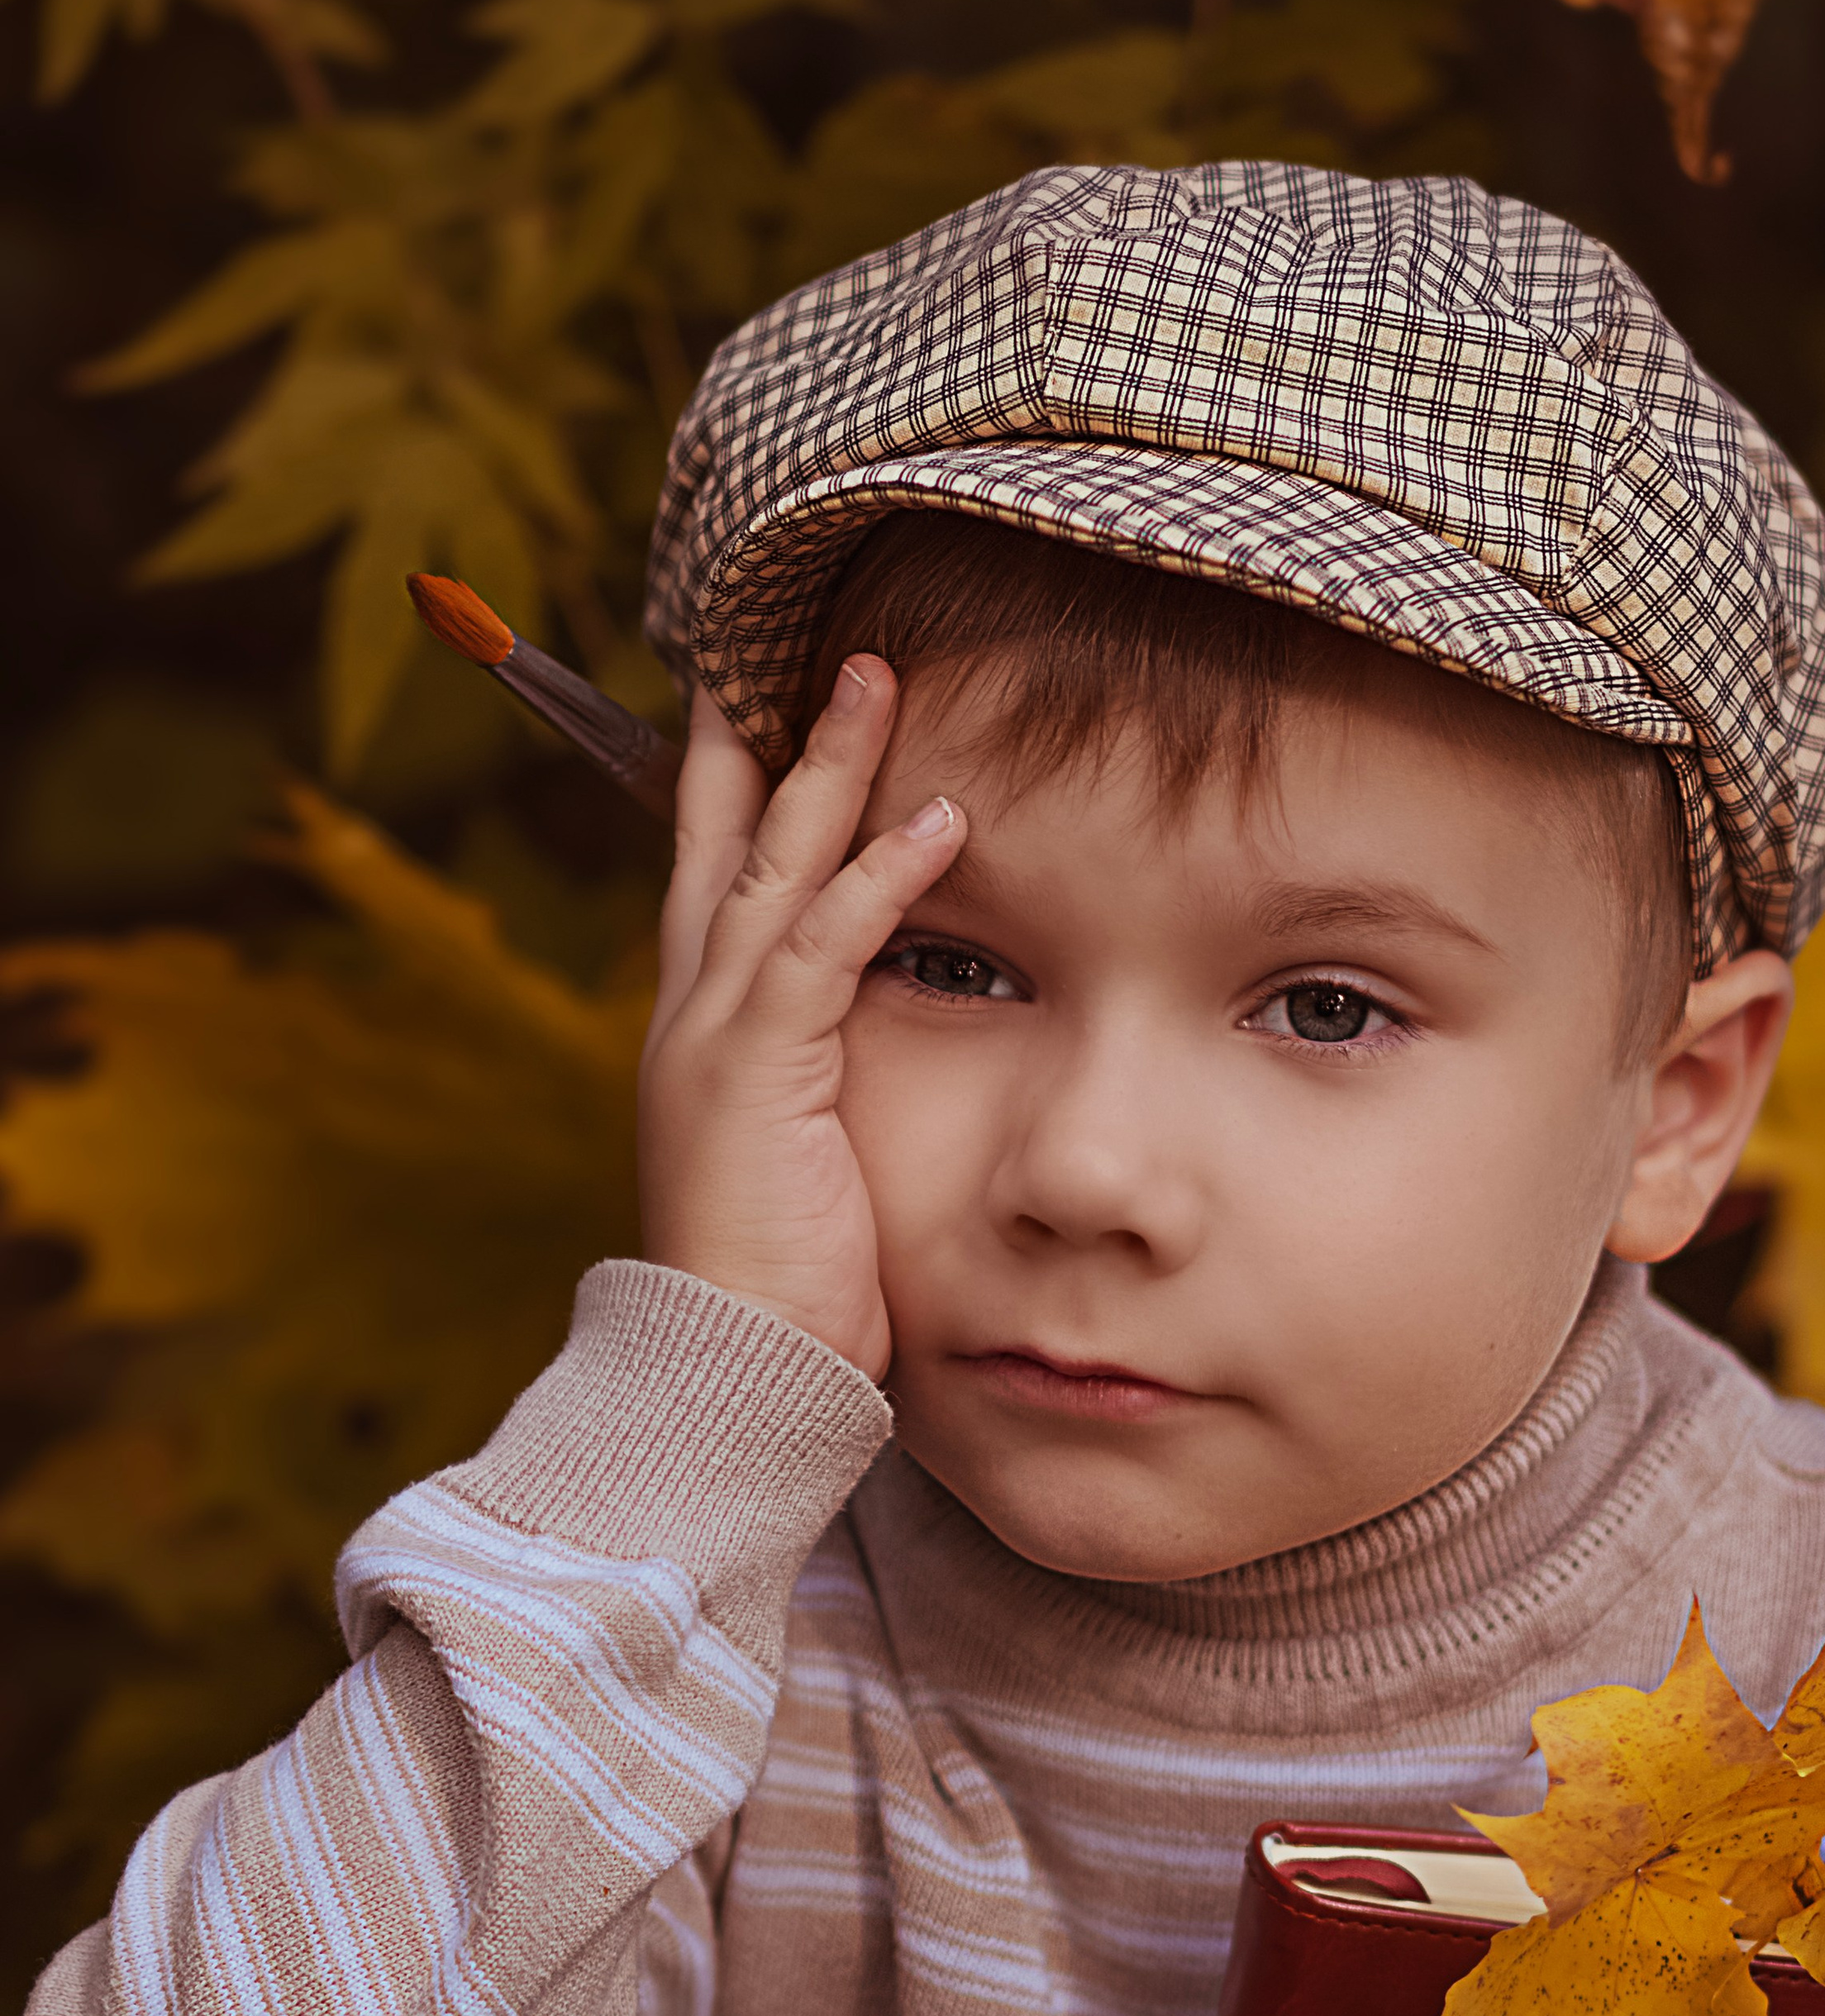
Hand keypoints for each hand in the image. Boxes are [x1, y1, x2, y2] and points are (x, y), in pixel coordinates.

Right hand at [636, 657, 962, 1376]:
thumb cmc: (781, 1288)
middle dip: (764, 733)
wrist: (724, 1371)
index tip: (761, 704)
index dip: (737, 788)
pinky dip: (879, 877)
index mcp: (705, 1035)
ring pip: (772, 863)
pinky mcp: (756, 1070)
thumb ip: (826, 1094)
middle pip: (724, 837)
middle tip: (817, 644)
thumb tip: (873, 1067)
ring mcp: (716, 1036)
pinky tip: (938, 819)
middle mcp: (695, 1015)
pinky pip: (824, 945)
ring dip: (828, 764)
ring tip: (877, 676)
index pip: (718, 881)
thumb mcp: (804, 1165)